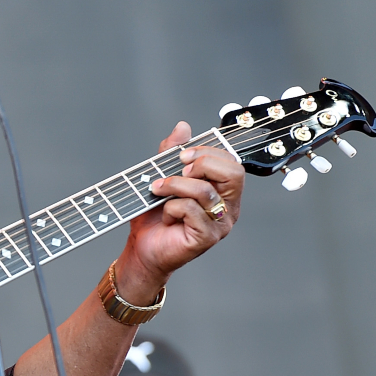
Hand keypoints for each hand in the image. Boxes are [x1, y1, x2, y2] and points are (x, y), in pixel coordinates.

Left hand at [117, 121, 244, 301]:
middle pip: (233, 173)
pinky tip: (166, 217)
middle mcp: (228, 207)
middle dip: (201, 164)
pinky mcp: (206, 237)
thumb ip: (171, 153)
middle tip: (177, 170)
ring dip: (174, 186)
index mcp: (223, 190)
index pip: (232, 162)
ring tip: (156, 190)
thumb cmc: (155, 216)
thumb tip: (183, 126)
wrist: (142, 249)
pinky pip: (192, 211)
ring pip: (205, 191)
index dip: (208, 152)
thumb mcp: (161, 177)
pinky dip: (172, 209)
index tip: (181, 154)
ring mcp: (220, 224)